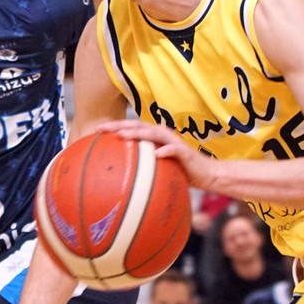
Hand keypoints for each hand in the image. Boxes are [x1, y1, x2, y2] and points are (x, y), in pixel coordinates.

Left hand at [97, 119, 218, 190]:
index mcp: (154, 138)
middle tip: (102, 129)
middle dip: (119, 125)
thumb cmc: (180, 172)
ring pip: (153, 134)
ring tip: (122, 136)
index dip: (115, 127)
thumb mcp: (158, 170)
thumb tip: (122, 178)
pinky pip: (174, 150)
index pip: (132, 128)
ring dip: (138, 133)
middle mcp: (162, 136)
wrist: (207, 175)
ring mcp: (173, 142)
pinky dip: (165, 151)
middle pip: (138, 126)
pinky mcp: (185, 152)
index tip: (96, 131)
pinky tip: (155, 154)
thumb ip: (143, 168)